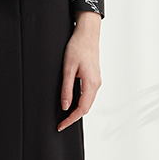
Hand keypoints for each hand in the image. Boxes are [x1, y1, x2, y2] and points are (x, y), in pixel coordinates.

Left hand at [57, 10, 100, 131]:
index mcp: (91, 84)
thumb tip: (65, 106)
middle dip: (74, 117)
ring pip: (88, 102)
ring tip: (65, 115)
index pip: (82, 109)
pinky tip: (73, 101)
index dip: (71, 119)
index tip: (61, 126)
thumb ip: (67, 88)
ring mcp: (97, 81)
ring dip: (78, 110)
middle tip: (61, 123)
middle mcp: (97, 84)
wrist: (87, 33)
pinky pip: (89, 94)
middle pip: (86, 108)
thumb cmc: (78, 47)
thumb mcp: (68, 68)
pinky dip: (81, 101)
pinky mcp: (95, 77)